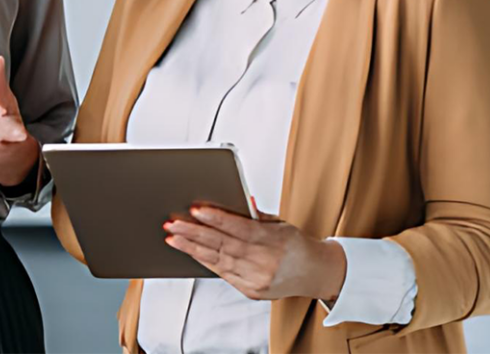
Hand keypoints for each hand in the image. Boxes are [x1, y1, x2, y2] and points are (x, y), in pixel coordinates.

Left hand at [163, 204, 346, 302]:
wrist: (316, 274)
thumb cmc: (296, 244)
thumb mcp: (279, 222)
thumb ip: (254, 213)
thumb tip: (236, 198)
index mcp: (272, 240)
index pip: (237, 228)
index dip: (215, 218)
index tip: (195, 210)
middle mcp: (263, 262)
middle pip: (222, 245)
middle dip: (193, 233)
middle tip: (172, 223)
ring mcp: (256, 279)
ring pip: (218, 261)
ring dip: (192, 248)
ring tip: (173, 237)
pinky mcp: (251, 291)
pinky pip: (222, 274)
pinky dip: (205, 261)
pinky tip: (190, 251)